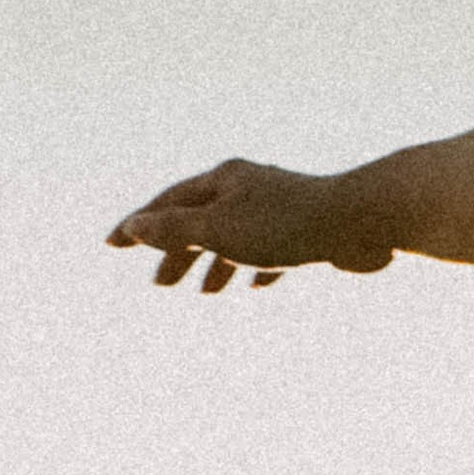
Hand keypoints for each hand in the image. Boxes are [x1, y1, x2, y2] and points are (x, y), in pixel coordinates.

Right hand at [106, 159, 393, 290]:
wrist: (362, 221)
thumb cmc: (290, 225)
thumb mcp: (222, 230)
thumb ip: (178, 230)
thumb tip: (134, 226)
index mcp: (223, 179)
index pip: (169, 202)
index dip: (139, 225)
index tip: (111, 245)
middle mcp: (248, 187)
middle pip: (201, 219)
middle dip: (177, 251)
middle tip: (159, 285)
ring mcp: (278, 208)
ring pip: (236, 236)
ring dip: (215, 264)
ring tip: (204, 295)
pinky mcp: (308, 231)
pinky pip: (273, 250)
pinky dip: (256, 267)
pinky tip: (254, 287)